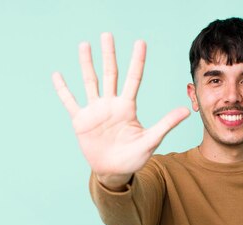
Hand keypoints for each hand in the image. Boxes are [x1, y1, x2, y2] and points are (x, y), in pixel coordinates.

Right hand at [52, 33, 189, 189]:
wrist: (114, 171)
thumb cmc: (134, 157)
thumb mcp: (151, 140)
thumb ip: (166, 124)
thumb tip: (186, 110)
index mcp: (127, 107)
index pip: (133, 79)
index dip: (137, 61)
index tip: (140, 43)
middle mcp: (111, 104)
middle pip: (110, 74)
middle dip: (109, 55)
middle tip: (107, 34)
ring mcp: (95, 111)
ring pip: (90, 82)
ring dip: (86, 64)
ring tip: (84, 45)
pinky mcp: (81, 120)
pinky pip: (70, 102)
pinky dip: (63, 89)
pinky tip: (57, 74)